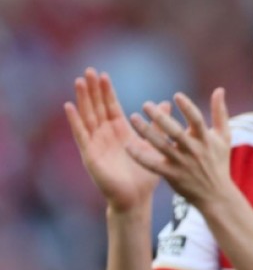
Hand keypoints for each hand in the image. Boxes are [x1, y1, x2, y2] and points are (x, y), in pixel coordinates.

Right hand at [64, 68, 171, 211]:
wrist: (136, 198)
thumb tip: (166, 104)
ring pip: (87, 117)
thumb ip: (158, 125)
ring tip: (79, 82)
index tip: (103, 74)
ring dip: (82, 100)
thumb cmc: (145, 175)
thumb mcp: (153, 145)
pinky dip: (75, 121)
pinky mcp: (90, 155)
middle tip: (88, 70)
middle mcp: (105, 135)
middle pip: (97, 107)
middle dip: (93, 90)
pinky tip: (69, 107)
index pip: (110, 106)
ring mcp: (96, 144)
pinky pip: (81, 135)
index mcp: (120, 131)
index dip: (106, 91)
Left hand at [125, 88, 231, 208]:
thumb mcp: (224, 136)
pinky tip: (127, 145)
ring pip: (161, 146)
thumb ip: (220, 112)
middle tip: (145, 104)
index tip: (176, 95)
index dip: (188, 107)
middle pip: (175, 132)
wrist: (216, 195)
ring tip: (133, 118)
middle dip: (160, 117)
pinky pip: (152, 165)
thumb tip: (219, 89)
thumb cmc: (219, 161)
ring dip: (146, 131)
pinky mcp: (171, 175)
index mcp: (206, 139)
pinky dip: (140, 156)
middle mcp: (193, 150)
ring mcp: (181, 163)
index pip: (197, 120)